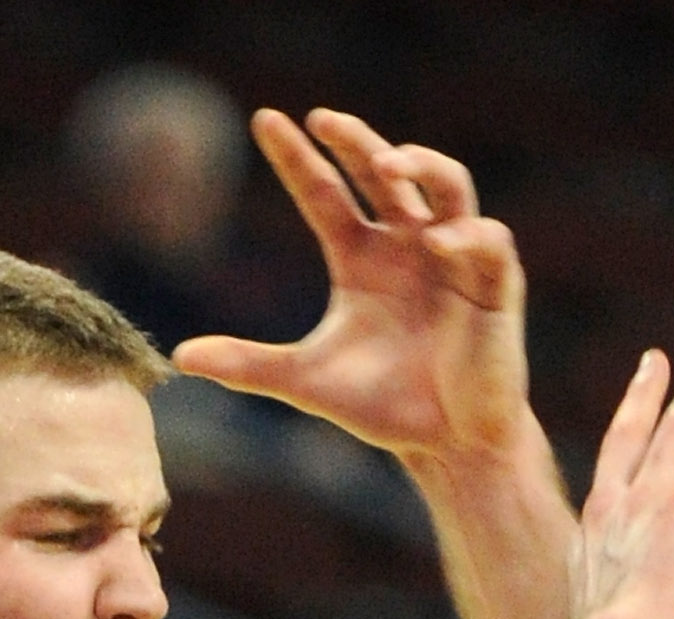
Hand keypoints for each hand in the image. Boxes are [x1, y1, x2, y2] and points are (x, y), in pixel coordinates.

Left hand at [171, 109, 530, 469]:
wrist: (445, 445)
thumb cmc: (382, 406)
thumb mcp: (305, 381)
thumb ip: (247, 364)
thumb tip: (180, 357)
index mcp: (362, 257)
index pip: (325, 193)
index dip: (297, 158)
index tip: (264, 119)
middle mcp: (407, 245)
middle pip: (386, 171)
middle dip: (357, 141)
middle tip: (323, 119)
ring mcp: (453, 259)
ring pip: (446, 184)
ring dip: (420, 166)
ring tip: (386, 165)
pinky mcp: (494, 283)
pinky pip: (486, 240)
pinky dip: (464, 236)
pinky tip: (439, 243)